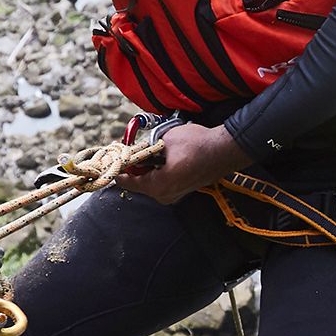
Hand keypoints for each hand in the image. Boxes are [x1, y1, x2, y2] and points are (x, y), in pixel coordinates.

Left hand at [114, 120, 249, 203]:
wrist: (224, 150)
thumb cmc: (197, 144)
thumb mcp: (165, 140)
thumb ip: (146, 147)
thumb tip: (135, 149)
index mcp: (158, 186)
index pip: (127, 182)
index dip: (117, 169)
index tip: (112, 159)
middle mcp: (165, 195)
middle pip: (139, 183)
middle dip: (131, 168)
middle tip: (126, 153)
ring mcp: (175, 195)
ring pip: (150, 184)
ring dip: (144, 170)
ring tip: (142, 153)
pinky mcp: (182, 191)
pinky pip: (162, 183)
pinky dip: (157, 173)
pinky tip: (157, 159)